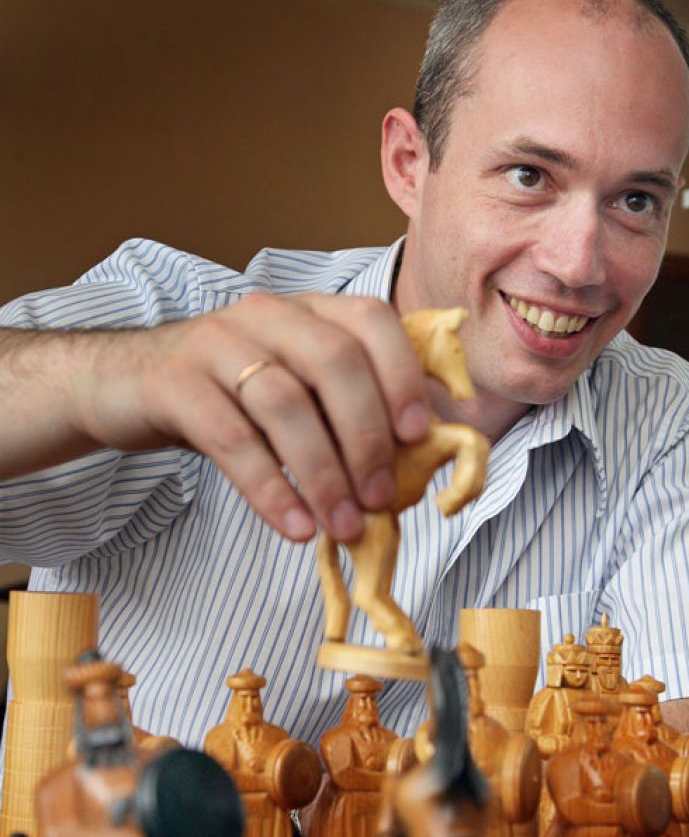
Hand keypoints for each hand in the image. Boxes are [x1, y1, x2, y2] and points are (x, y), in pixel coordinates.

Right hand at [71, 292, 429, 541]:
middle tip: (380, 498)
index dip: (401, 375)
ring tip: (344, 525)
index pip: (370, 320)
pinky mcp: (175, 383)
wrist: (123, 382)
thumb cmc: (227, 391)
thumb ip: (346, 406)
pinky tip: (295, 526)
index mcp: (308, 310)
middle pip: (334, 362)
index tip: (417, 436)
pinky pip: (231, 438)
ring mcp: (217, 343)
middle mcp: (267, 315)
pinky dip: (270, 488)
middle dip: (366, 435)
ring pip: (284, 403)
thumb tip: (415, 461)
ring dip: (323, 472)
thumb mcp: (292, 382)